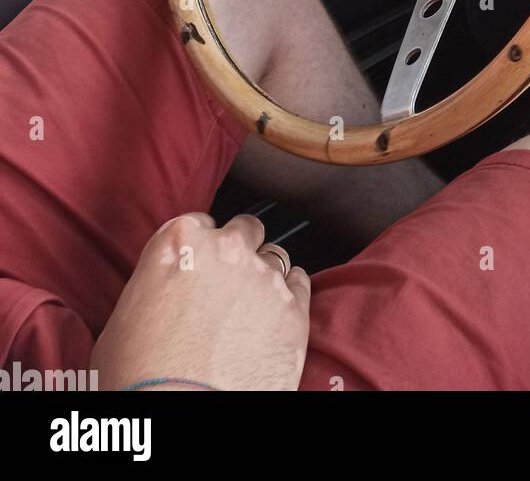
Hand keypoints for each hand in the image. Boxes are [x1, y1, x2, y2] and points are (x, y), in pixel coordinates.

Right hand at [91, 213, 310, 391]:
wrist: (178, 411)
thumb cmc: (138, 376)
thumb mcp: (123, 318)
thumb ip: (155, 285)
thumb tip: (162, 295)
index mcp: (179, 241)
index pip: (200, 224)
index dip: (201, 248)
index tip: (200, 268)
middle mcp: (226, 248)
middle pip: (244, 230)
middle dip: (238, 253)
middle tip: (228, 285)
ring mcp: (264, 276)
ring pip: (274, 256)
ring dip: (264, 276)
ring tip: (251, 308)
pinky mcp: (293, 309)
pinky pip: (300, 284)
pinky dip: (290, 296)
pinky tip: (275, 317)